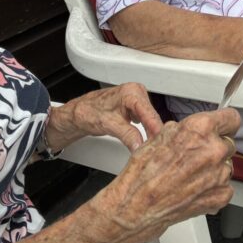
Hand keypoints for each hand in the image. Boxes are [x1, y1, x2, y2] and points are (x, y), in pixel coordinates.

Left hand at [44, 83, 162, 153]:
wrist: (78, 113)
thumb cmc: (88, 112)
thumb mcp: (108, 125)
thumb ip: (127, 135)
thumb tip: (140, 146)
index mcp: (132, 92)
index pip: (150, 113)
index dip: (157, 129)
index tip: (164, 142)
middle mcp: (137, 93)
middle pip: (153, 117)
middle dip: (155, 133)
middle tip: (158, 150)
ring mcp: (137, 100)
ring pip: (151, 120)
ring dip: (151, 134)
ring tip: (152, 147)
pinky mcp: (136, 109)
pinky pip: (146, 121)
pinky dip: (146, 132)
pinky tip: (146, 140)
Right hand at [90, 109, 239, 242]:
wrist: (138, 205)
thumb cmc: (144, 173)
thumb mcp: (160, 136)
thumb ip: (184, 129)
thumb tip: (192, 129)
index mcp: (200, 129)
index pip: (231, 118)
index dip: (225, 122)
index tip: (224, 126)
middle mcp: (214, 149)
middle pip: (227, 142)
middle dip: (213, 147)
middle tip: (195, 156)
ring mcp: (219, 174)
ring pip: (226, 165)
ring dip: (213, 168)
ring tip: (190, 175)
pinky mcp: (221, 195)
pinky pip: (225, 186)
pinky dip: (213, 188)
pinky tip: (194, 188)